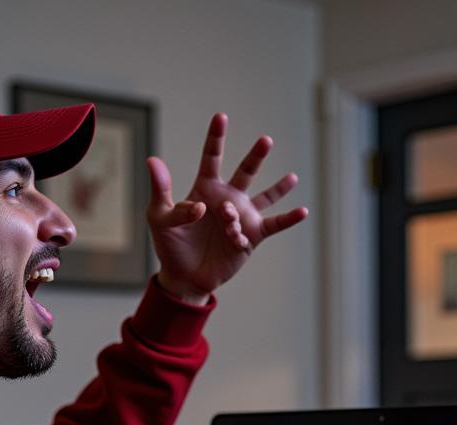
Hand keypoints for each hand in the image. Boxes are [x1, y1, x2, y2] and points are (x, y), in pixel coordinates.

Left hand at [146, 113, 307, 303]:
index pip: (212, 157)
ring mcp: (241, 217)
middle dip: (255, 157)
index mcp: (205, 188)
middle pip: (245, 172)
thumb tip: (153, 160)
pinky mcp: (250, 237)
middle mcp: (227, 198)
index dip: (216, 138)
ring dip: (277, 188)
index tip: (221, 117)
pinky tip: (302, 211)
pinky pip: (273, 225)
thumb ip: (161, 189)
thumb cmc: (170, 244)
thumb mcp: (158, 216)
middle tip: (266, 140)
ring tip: (292, 178)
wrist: (184, 276)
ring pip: (264, 197)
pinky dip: (288, 219)